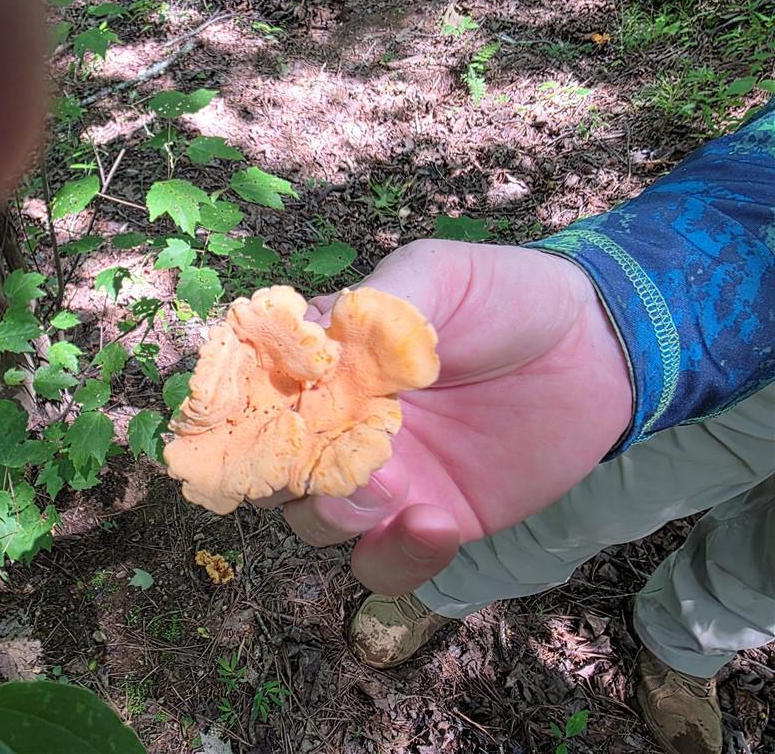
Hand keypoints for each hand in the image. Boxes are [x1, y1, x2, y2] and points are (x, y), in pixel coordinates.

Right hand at [260, 239, 632, 594]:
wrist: (599, 350)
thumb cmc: (507, 297)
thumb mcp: (436, 277)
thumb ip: (376, 305)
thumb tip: (315, 346)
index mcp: (327, 365)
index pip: (255, 397)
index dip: (242, 414)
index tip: (266, 420)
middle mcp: (340, 426)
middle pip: (270, 470)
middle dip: (289, 475)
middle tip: (340, 460)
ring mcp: (383, 480)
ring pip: (315, 524)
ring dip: (338, 516)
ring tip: (397, 491)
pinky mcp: (430, 521)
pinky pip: (385, 563)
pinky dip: (400, 556)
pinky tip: (440, 524)